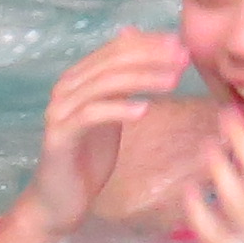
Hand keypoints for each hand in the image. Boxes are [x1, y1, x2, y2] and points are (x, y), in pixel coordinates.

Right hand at [0, 28, 184, 242]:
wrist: (60, 199)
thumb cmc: (88, 157)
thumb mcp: (111, 114)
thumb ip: (122, 83)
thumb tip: (138, 46)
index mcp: (79, 78)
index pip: (116, 49)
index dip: (149, 43)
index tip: (181, 44)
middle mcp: (66, 87)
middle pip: (112, 62)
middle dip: (151, 57)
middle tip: (183, 57)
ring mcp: (60, 110)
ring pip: (104, 84)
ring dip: (142, 79)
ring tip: (172, 81)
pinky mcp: (60, 135)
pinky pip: (91, 115)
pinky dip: (118, 109)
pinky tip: (144, 110)